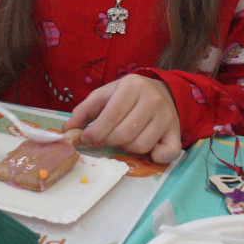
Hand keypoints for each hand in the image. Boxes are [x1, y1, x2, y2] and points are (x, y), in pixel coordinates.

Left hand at [63, 74, 181, 162]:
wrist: (161, 91)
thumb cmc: (127, 95)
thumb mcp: (104, 95)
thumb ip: (84, 111)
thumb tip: (67, 130)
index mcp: (132, 86)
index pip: (111, 116)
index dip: (95, 132)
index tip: (87, 138)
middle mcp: (152, 99)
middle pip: (124, 134)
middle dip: (108, 141)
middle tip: (105, 138)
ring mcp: (166, 117)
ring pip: (140, 145)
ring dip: (126, 148)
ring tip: (124, 138)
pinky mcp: (176, 132)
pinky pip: (166, 153)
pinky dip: (155, 157)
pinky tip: (148, 150)